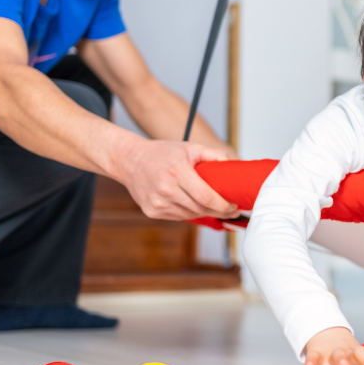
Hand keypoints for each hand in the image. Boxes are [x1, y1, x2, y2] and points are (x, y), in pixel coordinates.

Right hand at [117, 139, 238, 219]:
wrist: (129, 160)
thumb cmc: (161, 153)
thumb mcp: (189, 147)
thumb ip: (212, 155)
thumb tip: (231, 166)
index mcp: (177, 173)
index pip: (207, 198)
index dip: (224, 206)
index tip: (234, 207)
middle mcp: (166, 190)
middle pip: (201, 210)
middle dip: (219, 212)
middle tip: (231, 210)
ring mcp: (157, 203)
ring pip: (190, 215)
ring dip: (205, 213)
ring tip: (214, 207)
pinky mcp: (152, 212)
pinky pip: (178, 217)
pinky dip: (189, 212)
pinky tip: (193, 204)